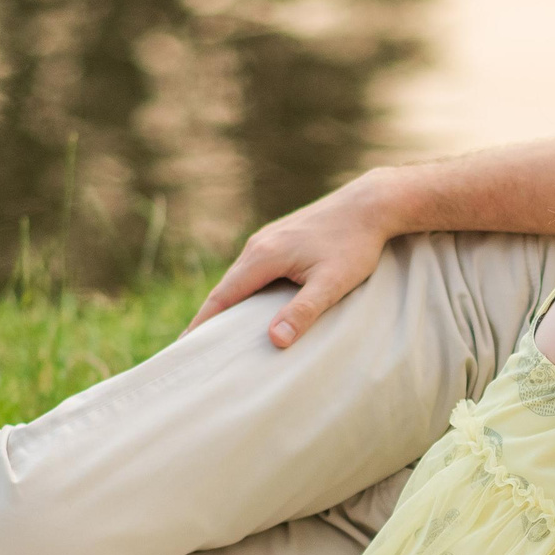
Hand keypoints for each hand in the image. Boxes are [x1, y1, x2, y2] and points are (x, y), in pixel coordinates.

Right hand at [186, 172, 399, 346]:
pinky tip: (251, 306)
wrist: (370, 205)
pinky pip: (253, 270)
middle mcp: (258, 245)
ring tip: (219, 334)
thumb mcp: (332, 283)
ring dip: (227, 304)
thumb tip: (275, 340)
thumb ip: (304, 311)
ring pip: (239, 278)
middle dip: (209, 318)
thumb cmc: (354, 245)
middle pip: (226, 288)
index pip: (222, 297)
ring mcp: (268, 239)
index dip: (203, 324)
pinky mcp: (280, 238)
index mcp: (264, 257)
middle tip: (195, 349)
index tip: (185, 347)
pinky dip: (244, 291)